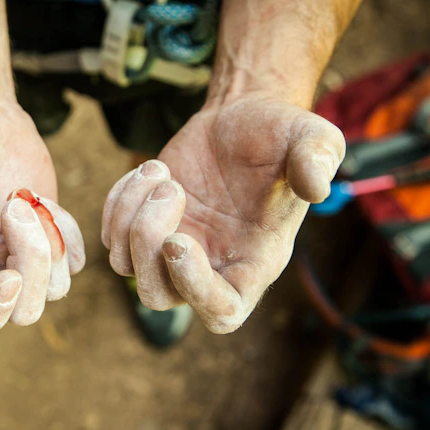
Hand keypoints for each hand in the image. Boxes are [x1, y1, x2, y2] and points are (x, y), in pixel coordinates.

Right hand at [0, 98, 84, 347]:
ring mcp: (17, 260)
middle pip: (22, 313)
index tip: (7, 277)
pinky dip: (68, 236)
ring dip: (50, 246)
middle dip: (32, 265)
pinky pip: (73, 263)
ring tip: (23, 198)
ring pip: (53, 291)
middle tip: (14, 206)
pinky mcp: (46, 242)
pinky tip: (44, 201)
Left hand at [102, 93, 344, 332]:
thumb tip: (315, 188)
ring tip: (159, 172)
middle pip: (157, 296)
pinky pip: (111, 236)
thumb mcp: (311, 138)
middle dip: (148, 243)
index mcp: (253, 261)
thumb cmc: (279, 134)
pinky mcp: (145, 226)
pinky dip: (118, 203)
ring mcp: (173, 247)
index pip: (221, 312)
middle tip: (171, 190)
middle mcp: (210, 264)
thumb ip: (318, 159)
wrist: (240, 118)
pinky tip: (148, 171)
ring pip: (125, 267)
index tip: (179, 240)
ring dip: (130, 217)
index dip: (195, 290)